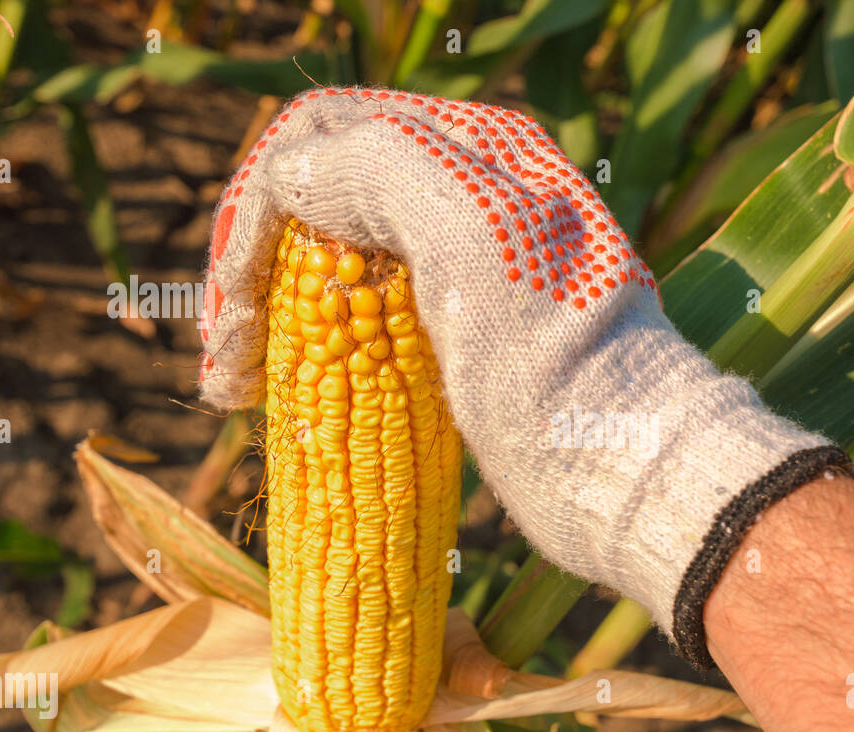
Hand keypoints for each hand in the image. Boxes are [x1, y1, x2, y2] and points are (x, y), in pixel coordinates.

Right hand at [200, 87, 843, 664]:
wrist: (628, 473)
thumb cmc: (559, 366)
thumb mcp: (473, 240)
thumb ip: (382, 169)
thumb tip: (291, 171)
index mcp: (475, 150)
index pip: (325, 136)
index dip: (261, 204)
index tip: (234, 297)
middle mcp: (466, 194)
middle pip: (317, 198)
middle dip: (254, 266)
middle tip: (226, 357)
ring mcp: (460, 266)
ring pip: (326, 257)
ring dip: (265, 310)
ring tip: (233, 386)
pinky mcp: (455, 334)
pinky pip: (354, 312)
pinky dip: (303, 343)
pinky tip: (272, 390)